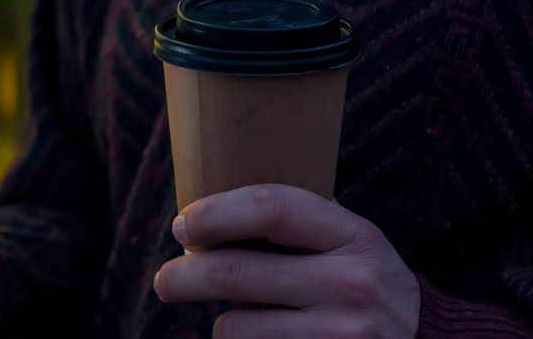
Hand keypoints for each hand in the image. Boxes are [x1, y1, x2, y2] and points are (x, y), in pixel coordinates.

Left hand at [153, 184, 419, 338]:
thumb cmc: (367, 286)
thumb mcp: (353, 243)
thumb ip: (300, 223)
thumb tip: (209, 210)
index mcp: (354, 237)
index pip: (270, 208)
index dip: (214, 213)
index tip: (182, 224)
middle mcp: (351, 285)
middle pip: (233, 272)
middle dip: (183, 276)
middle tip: (165, 280)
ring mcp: (341, 337)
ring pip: (233, 328)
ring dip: (224, 326)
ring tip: (243, 321)